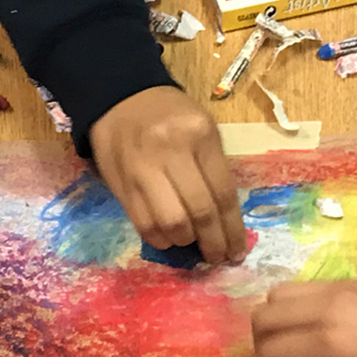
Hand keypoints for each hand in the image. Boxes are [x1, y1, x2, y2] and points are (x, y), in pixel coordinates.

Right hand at [89, 87, 246, 264]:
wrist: (120, 98)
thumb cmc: (169, 115)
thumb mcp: (202, 127)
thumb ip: (214, 168)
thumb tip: (226, 221)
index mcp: (199, 134)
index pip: (223, 192)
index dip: (232, 229)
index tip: (237, 251)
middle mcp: (171, 151)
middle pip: (199, 211)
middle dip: (212, 243)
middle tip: (217, 257)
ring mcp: (143, 169)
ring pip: (171, 223)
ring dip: (185, 241)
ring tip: (191, 242)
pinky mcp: (122, 184)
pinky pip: (144, 224)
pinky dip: (160, 239)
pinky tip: (168, 238)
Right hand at [247, 278, 356, 356]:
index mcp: (332, 343)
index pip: (267, 356)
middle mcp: (330, 306)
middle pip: (263, 320)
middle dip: (262, 356)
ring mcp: (343, 286)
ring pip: (279, 296)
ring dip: (276, 329)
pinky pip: (307, 290)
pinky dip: (299, 314)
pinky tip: (326, 342)